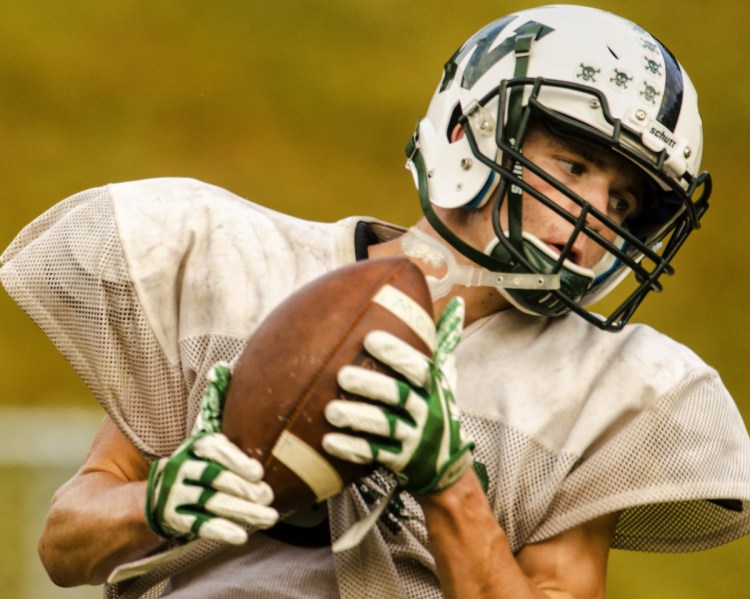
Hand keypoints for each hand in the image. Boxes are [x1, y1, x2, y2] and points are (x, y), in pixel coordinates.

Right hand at [146, 364, 278, 544]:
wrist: (123, 504)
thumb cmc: (176, 466)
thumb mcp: (192, 437)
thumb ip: (210, 407)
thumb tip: (223, 368)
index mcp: (188, 448)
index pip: (210, 448)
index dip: (233, 459)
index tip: (257, 471)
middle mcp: (177, 470)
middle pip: (214, 478)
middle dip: (243, 488)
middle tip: (268, 495)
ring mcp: (172, 496)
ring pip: (211, 503)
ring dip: (241, 511)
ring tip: (268, 516)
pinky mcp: (169, 520)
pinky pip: (197, 525)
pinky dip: (219, 530)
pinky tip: (240, 535)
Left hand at [323, 298, 473, 494]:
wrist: (447, 466)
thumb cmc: (437, 408)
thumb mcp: (447, 377)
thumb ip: (445, 342)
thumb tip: (458, 303)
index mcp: (434, 388)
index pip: (418, 368)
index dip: (396, 353)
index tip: (369, 339)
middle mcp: (428, 412)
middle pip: (400, 396)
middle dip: (371, 385)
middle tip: (342, 375)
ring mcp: (415, 439)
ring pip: (386, 427)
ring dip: (358, 418)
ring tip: (331, 411)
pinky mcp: (402, 461)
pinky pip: (375, 455)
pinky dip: (352, 449)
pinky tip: (329, 441)